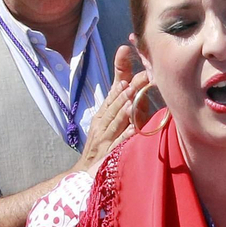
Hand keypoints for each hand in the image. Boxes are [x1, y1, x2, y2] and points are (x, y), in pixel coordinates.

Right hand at [74, 45, 145, 172]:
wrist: (84, 174)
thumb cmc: (102, 145)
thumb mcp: (110, 121)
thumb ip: (122, 103)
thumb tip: (135, 84)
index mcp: (103, 113)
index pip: (114, 89)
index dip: (120, 71)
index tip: (126, 52)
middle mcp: (102, 122)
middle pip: (115, 103)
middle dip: (127, 89)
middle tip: (142, 75)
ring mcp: (104, 138)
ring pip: (115, 120)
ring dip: (124, 108)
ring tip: (134, 95)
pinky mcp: (108, 155)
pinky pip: (119, 144)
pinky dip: (126, 136)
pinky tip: (135, 128)